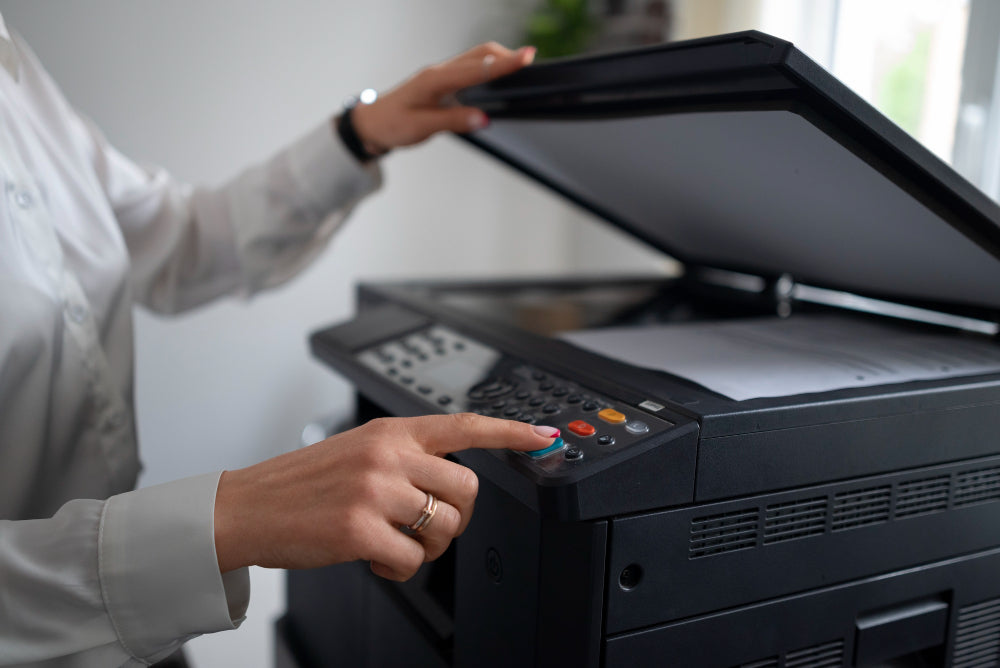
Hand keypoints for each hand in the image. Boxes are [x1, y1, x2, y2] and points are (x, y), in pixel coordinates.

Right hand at [214, 413, 558, 579]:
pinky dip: (400, 568)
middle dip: (458, 515)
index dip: (511, 432)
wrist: (246, 506)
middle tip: (431, 525)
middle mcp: (387, 455)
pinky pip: (413, 560)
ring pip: (444, 526)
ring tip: (395, 541)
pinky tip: (376, 558)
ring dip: (428, 545)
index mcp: (390, 431)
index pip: (464, 425)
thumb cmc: (302, 483)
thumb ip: (404, 454)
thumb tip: (451, 479)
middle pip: (466, 487)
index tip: (544, 438)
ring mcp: (374, 491)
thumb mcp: (358, 449)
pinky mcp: (360, 530)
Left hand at [350, 42, 535, 153]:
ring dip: (499, 60)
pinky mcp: (444, 81)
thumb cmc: (393, 124)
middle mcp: (440, 72)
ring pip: (476, 58)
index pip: (476, 69)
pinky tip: (498, 75)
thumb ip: (454, 121)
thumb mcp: (421, 128)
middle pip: (480, 54)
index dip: (504, 64)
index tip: (527, 57)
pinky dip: (488, 68)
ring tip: (520, 66)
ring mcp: (442, 74)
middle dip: (506, 56)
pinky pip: (471, 68)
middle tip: (530, 60)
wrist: (373, 123)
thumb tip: (483, 118)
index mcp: (434, 80)